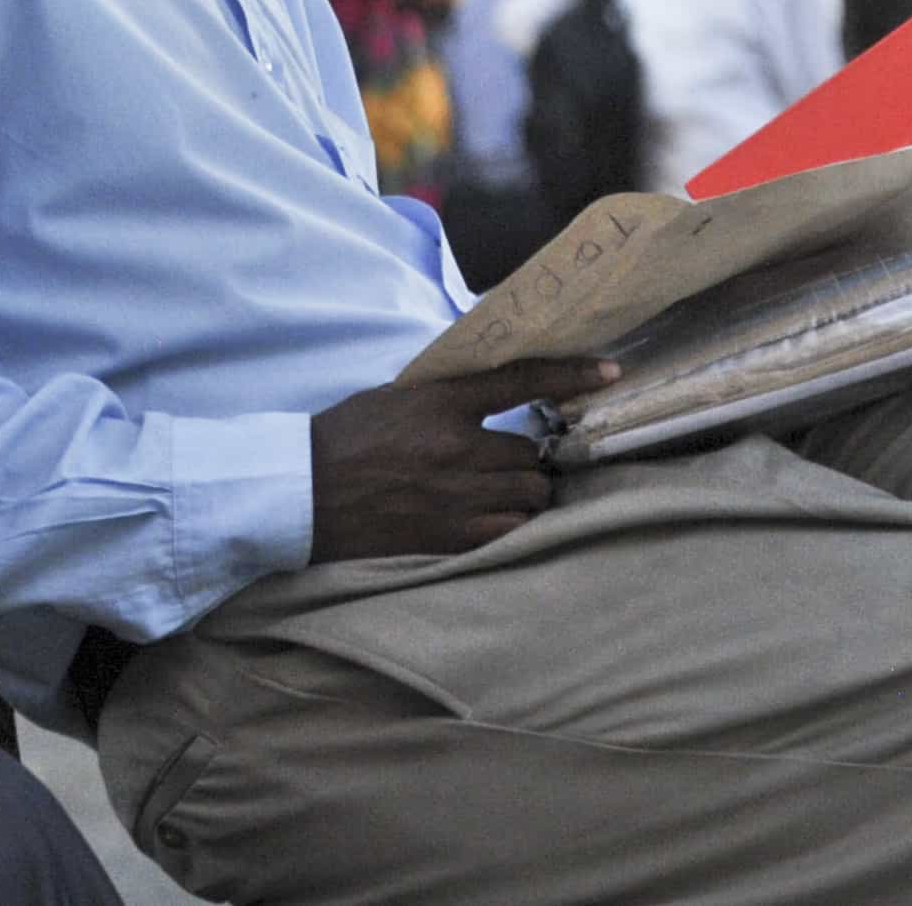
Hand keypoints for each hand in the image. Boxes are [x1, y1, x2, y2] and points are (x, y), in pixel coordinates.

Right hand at [306, 357, 612, 564]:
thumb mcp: (398, 396)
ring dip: (526, 494)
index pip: (520, 381)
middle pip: (533, 454)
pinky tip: (498, 521)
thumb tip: (496, 387)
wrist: (303, 495)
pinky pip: (510, 534)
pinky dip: (512, 526)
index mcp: (442, 404)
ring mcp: (456, 499)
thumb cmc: (346, 438)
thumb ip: (449, 394)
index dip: (570, 376)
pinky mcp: (450, 539)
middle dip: (532, 459)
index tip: (608, 372)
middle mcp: (457, 450)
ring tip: (507, 493)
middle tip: (517, 461)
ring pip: (530, 496)